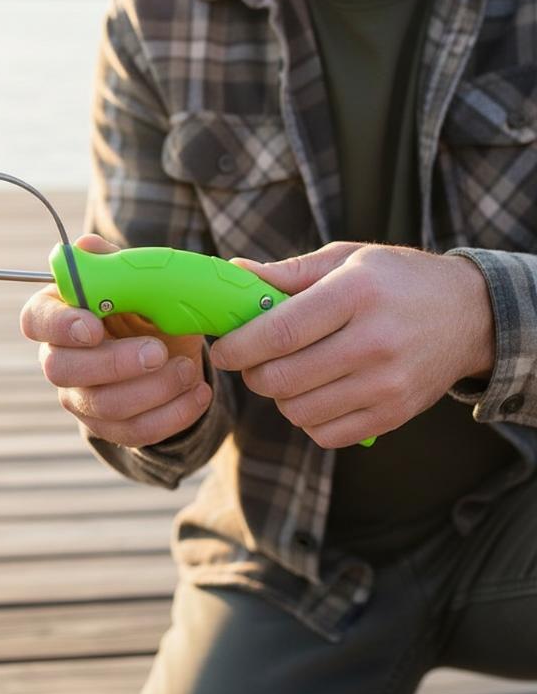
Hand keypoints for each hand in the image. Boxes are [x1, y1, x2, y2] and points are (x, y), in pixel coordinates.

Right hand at [20, 234, 211, 446]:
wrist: (170, 347)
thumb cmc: (144, 307)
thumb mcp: (136, 281)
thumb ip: (114, 266)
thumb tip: (87, 246)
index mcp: (58, 315)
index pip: (35, 320)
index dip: (59, 326)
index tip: (94, 326)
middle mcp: (60, 359)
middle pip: (62, 370)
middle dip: (113, 363)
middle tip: (158, 352)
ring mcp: (81, 397)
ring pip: (102, 406)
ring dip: (152, 390)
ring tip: (188, 369)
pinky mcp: (109, 426)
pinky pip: (134, 432)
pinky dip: (173, 415)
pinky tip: (199, 394)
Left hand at [209, 242, 494, 448]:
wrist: (470, 314)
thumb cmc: (396, 280)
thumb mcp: (347, 259)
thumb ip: (288, 271)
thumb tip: (233, 271)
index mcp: (356, 294)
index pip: (279, 333)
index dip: (238, 347)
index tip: (222, 349)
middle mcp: (373, 343)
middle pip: (282, 379)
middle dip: (252, 373)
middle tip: (252, 360)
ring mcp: (386, 385)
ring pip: (298, 411)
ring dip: (279, 396)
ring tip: (288, 372)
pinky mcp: (394, 414)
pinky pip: (325, 434)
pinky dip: (308, 418)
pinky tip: (315, 393)